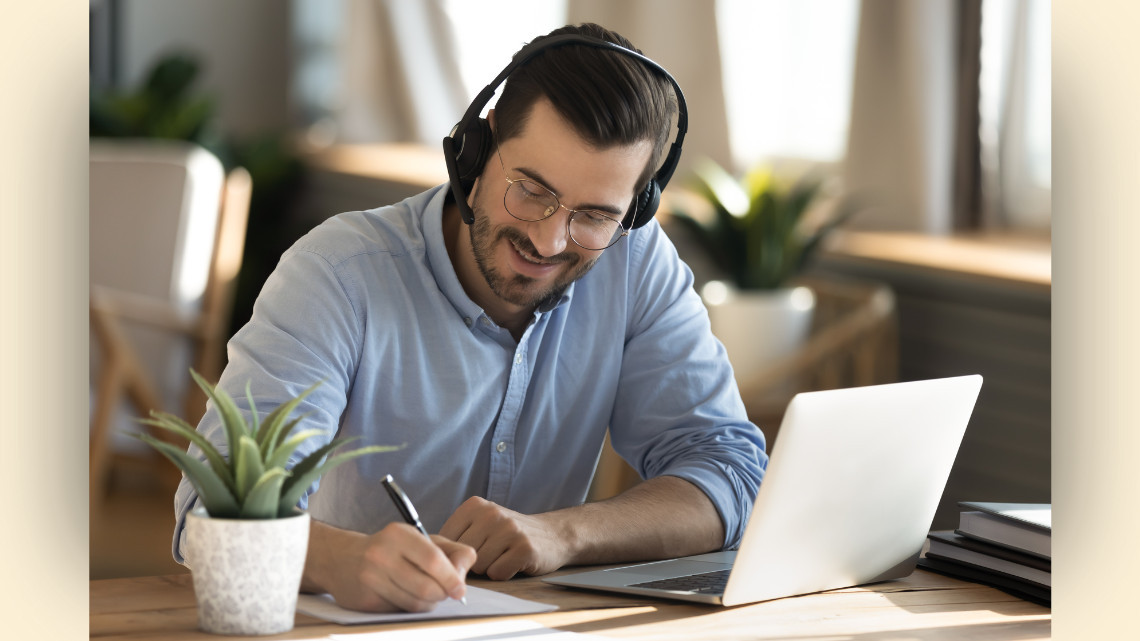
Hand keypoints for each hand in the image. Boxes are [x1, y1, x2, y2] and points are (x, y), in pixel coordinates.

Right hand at [312, 522, 475, 611]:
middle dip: (442, 594)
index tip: (460, 589)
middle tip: (444, 592)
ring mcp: (370, 579)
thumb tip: (463, 577)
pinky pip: (400, 612)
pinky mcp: (364, 601)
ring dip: (428, 604)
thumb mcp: (422, 539)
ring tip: (425, 593)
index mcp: (399, 534)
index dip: (452, 578)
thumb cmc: (391, 548)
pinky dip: (410, 608)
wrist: (341, 559)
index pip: (434, 561)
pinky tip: (405, 596)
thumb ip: (452, 552)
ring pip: (415, 604)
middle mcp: (381, 554)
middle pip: (427, 588)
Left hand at [439, 496, 573, 579]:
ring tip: (504, 556)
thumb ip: (456, 536)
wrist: (553, 534)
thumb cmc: (509, 534)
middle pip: (462, 556)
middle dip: (473, 563)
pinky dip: (504, 574)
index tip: (471, 550)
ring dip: (490, 568)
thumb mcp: (480, 524)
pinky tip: (514, 562)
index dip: (454, 554)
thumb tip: (429, 559)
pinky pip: (498, 573)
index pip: (445, 540)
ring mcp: (509, 529)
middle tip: (492, 553)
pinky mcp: (524, 548)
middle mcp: (491, 513)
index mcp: (474, 505)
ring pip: (479, 566)